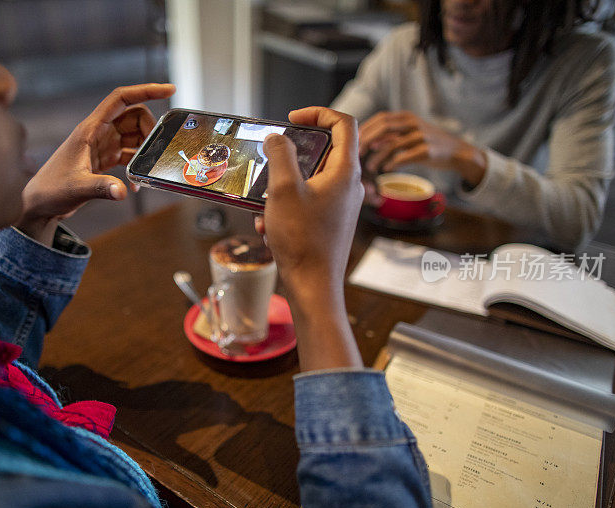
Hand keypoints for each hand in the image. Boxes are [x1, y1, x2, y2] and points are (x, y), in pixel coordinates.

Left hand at [16, 83, 175, 243]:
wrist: (39, 204)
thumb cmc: (51, 190)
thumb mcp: (76, 188)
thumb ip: (101, 188)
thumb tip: (122, 191)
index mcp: (90, 129)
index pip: (121, 98)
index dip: (145, 90)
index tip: (169, 89)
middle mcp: (98, 132)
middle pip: (133, 116)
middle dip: (150, 130)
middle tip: (156, 153)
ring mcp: (102, 145)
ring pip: (134, 135)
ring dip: (146, 149)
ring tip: (148, 168)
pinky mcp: (104, 159)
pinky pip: (129, 153)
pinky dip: (138, 165)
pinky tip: (136, 185)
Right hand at [256, 107, 363, 370]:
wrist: (313, 287)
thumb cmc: (302, 239)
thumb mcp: (283, 190)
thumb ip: (280, 155)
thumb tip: (277, 137)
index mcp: (345, 171)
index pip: (344, 123)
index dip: (318, 112)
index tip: (292, 119)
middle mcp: (349, 186)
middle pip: (325, 151)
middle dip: (292, 156)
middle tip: (271, 160)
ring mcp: (342, 205)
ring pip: (310, 180)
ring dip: (283, 187)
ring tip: (265, 205)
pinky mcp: (331, 222)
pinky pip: (307, 203)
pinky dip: (286, 208)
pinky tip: (269, 226)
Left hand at [358, 111, 485, 186]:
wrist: (456, 151)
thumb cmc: (428, 144)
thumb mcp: (410, 134)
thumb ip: (392, 136)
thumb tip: (367, 143)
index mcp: (407, 117)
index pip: (381, 119)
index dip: (366, 129)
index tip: (355, 142)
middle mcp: (413, 123)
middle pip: (383, 127)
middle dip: (367, 140)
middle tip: (357, 154)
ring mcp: (421, 136)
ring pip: (392, 144)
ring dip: (377, 156)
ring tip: (370, 167)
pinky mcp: (428, 150)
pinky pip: (405, 156)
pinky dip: (393, 163)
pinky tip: (386, 169)